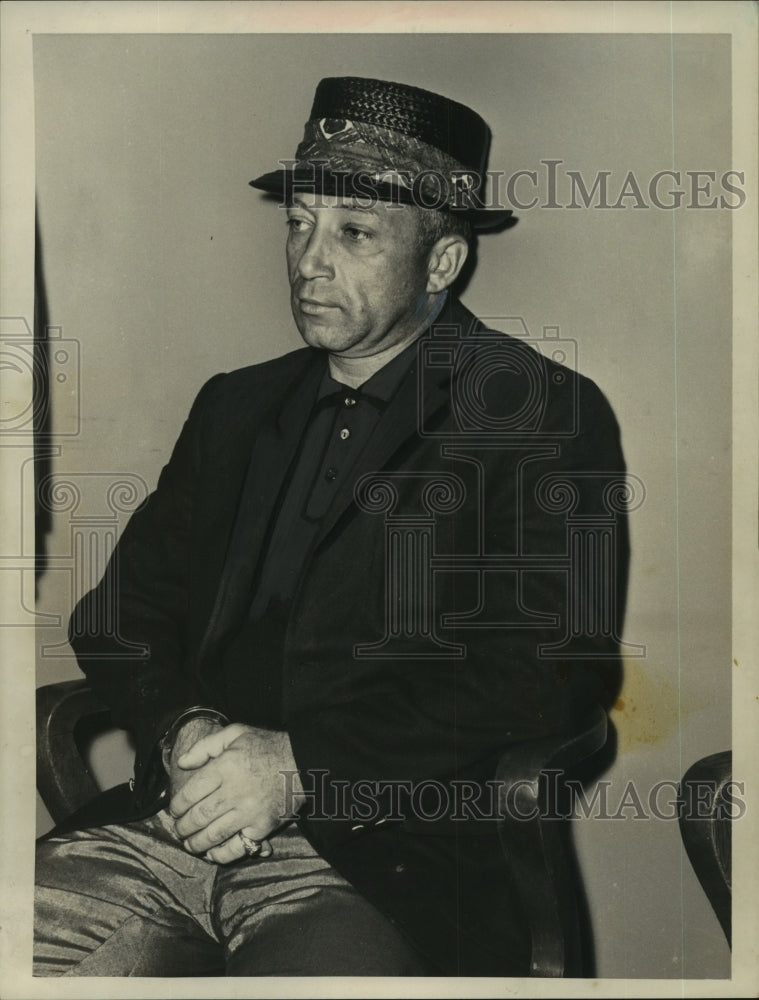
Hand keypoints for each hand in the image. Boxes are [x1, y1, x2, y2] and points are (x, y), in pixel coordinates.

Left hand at [169, 723, 304, 860]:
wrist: (303, 760)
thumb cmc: (267, 746)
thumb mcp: (236, 733)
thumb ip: (205, 746)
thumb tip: (182, 763)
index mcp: (225, 767)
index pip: (190, 793)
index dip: (177, 806)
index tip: (174, 811)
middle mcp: (234, 791)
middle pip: (198, 816)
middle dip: (182, 827)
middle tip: (179, 829)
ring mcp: (249, 811)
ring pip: (213, 834)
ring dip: (195, 843)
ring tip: (189, 843)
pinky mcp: (262, 827)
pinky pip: (236, 847)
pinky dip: (220, 854)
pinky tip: (212, 853)